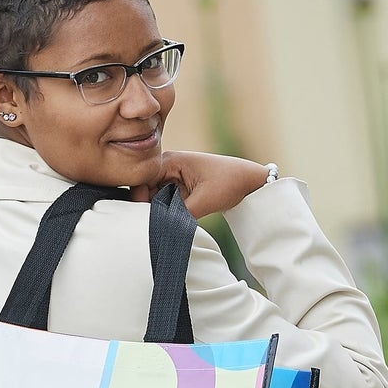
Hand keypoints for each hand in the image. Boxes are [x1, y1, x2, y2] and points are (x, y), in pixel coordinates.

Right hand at [131, 151, 269, 217]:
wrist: (249, 181)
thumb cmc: (229, 183)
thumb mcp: (204, 201)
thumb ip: (179, 215)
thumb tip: (161, 227)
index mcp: (169, 161)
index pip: (141, 180)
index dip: (138, 199)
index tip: (143, 218)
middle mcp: (166, 166)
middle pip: (143, 189)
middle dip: (147, 206)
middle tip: (154, 223)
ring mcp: (171, 176)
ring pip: (152, 196)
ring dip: (157, 209)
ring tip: (165, 221)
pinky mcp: (177, 185)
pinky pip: (163, 199)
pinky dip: (165, 210)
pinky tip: (171, 219)